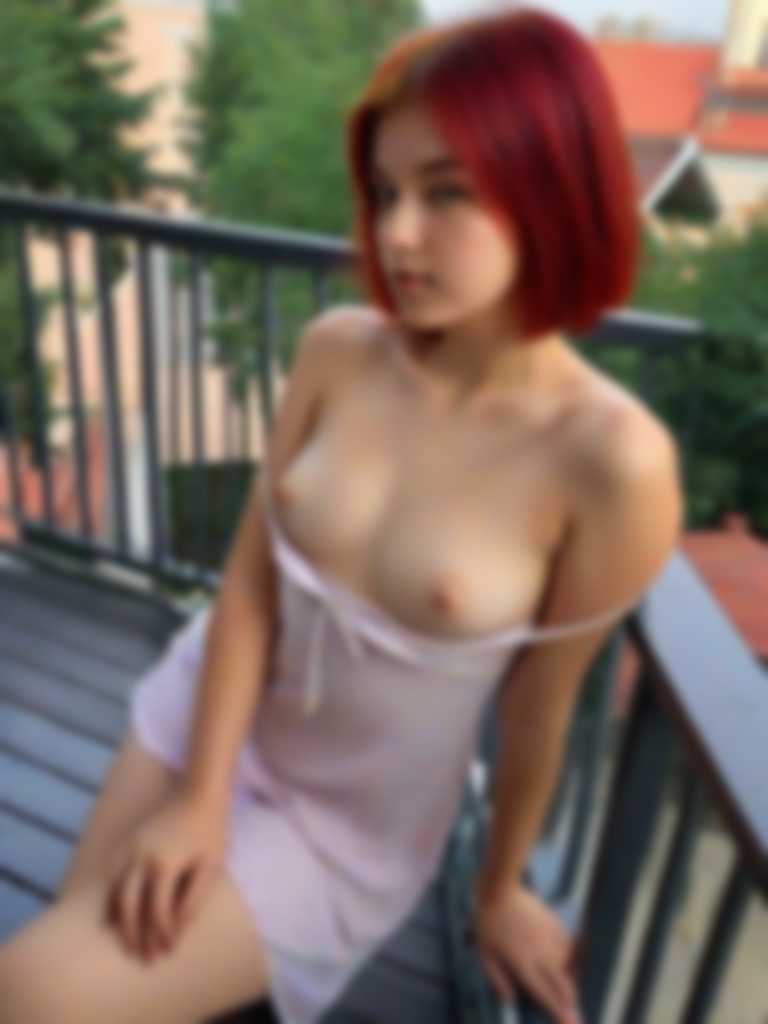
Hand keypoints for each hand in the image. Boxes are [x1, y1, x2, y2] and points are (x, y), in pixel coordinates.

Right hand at [104, 793, 227, 962]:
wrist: (198, 793)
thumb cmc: (210, 831)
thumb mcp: (212, 866)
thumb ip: (195, 900)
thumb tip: (179, 931)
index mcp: (163, 865)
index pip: (156, 912)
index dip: (162, 934)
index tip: (169, 950)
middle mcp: (140, 858)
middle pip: (127, 905)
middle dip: (133, 935)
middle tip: (141, 957)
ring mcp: (130, 848)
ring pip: (112, 890)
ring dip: (116, 918)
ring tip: (122, 940)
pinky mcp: (128, 842)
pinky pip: (110, 874)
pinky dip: (109, 896)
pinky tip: (113, 912)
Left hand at [471, 882, 582, 1023]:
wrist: (500, 889)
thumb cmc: (488, 922)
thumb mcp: (484, 954)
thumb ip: (497, 979)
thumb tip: (511, 1000)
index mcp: (523, 964)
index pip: (545, 994)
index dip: (558, 1012)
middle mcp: (542, 954)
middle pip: (563, 985)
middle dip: (571, 1003)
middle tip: (576, 1017)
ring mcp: (550, 938)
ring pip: (568, 966)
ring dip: (570, 981)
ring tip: (569, 991)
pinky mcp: (555, 924)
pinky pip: (568, 946)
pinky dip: (569, 958)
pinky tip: (567, 962)